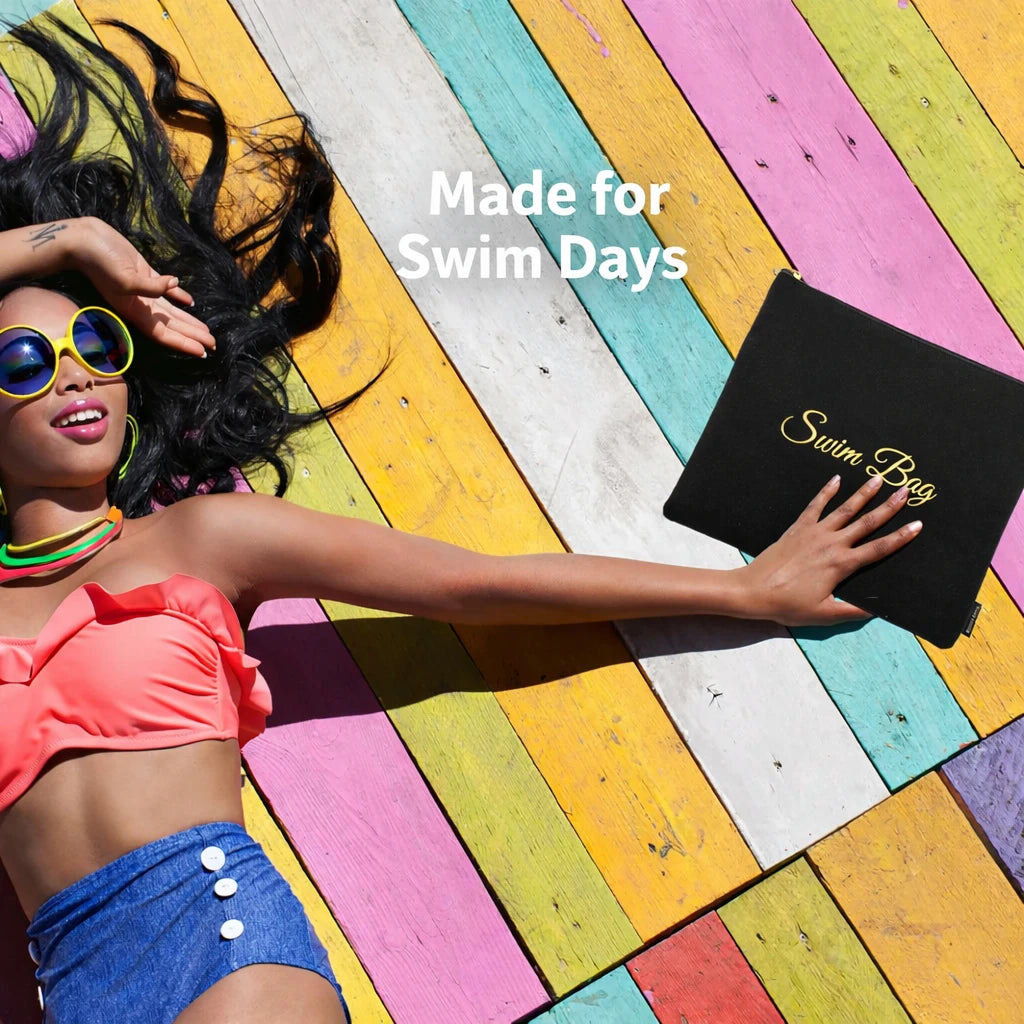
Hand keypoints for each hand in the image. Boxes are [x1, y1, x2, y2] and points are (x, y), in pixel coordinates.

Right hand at [67, 217, 215, 357]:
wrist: (84, 239)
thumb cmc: (100, 262)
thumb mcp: (126, 278)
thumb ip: (151, 287)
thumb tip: (174, 286)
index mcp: (134, 311)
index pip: (164, 334)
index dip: (184, 343)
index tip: (203, 352)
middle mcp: (140, 305)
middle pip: (171, 326)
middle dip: (192, 336)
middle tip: (214, 345)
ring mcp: (143, 290)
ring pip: (171, 311)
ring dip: (189, 321)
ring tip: (206, 331)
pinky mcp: (144, 273)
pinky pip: (165, 290)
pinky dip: (179, 296)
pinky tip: (190, 302)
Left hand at [733, 474, 922, 626]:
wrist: (753, 591)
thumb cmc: (787, 605)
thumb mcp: (823, 614)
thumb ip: (851, 612)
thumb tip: (876, 611)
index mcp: (841, 565)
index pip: (878, 549)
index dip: (900, 537)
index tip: (917, 525)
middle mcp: (831, 544)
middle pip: (866, 522)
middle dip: (888, 506)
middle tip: (905, 490)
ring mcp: (813, 533)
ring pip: (844, 509)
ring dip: (862, 493)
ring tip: (878, 479)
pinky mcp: (797, 528)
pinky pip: (815, 506)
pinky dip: (826, 492)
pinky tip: (836, 479)